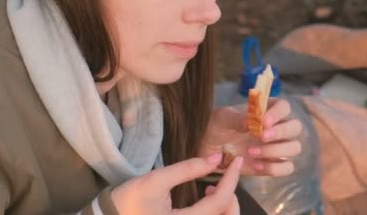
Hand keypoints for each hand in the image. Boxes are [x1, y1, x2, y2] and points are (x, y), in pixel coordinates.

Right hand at [111, 153, 242, 214]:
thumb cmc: (129, 202)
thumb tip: (217, 157)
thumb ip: (188, 169)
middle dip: (231, 197)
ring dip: (225, 207)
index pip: (219, 202)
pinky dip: (215, 213)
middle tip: (222, 176)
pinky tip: (205, 199)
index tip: (236, 160)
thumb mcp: (156, 180)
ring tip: (210, 187)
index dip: (231, 179)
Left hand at [200, 98, 302, 175]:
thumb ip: (236, 118)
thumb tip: (250, 121)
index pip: (284, 106)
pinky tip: (255, 165)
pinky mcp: (272, 165)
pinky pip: (286, 168)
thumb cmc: (217, 126)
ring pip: (294, 147)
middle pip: (295, 127)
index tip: (263, 122)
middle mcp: (276, 127)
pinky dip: (274, 168)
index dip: (278, 113)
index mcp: (267, 110)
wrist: (208, 149)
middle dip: (281, 132)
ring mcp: (276, 147)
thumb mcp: (222, 118)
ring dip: (276, 150)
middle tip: (261, 137)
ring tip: (251, 152)